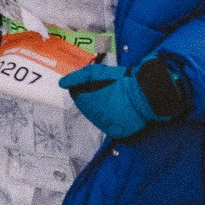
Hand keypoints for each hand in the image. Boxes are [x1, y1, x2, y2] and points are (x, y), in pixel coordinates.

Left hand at [61, 55, 186, 140]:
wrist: (143, 93)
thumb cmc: (119, 80)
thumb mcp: (96, 72)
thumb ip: (77, 77)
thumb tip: (62, 83)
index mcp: (86, 103)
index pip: (78, 98)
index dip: (85, 90)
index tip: (96, 85)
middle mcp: (94, 118)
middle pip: (88, 109)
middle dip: (94, 100)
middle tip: (108, 91)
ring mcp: (106, 126)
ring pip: (99, 118)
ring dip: (103, 110)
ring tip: (115, 99)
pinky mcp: (118, 133)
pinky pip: (111, 126)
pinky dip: (113, 119)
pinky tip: (120, 109)